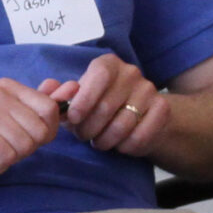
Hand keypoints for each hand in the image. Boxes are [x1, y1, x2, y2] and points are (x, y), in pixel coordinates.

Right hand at [0, 79, 65, 186]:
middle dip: (24, 148)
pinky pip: (6, 156)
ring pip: (24, 146)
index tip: (20, 136)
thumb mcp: (12, 121)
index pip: (50, 110)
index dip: (43, 132)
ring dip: (8, 158)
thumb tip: (72, 87)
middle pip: (39, 131)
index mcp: (6, 86)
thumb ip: (41, 105)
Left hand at [43, 53, 168, 157]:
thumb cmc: (100, 106)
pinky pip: (140, 136)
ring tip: (100, 142)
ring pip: (122, 126)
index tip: (75, 120)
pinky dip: (126, 147)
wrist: (140, 116)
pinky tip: (120, 144)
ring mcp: (149, 89)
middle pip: (106, 107)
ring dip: (106, 141)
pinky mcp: (162, 109)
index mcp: (107, 64)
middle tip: (85, 137)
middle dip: (89, 129)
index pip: (98, 76)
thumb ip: (60, 96)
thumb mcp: (78, 100)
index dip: (84, 100)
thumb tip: (49, 90)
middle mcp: (131, 72)